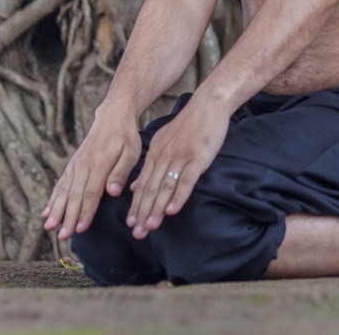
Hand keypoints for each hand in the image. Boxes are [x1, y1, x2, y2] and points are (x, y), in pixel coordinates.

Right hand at [42, 107, 141, 240]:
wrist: (111, 117)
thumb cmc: (125, 137)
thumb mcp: (131, 152)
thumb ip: (121, 172)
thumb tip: (112, 191)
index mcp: (99, 163)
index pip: (90, 192)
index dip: (85, 212)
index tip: (80, 229)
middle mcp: (83, 165)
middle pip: (74, 195)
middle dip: (67, 217)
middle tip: (62, 236)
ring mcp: (75, 165)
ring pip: (63, 191)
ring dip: (56, 210)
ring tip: (49, 227)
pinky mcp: (71, 166)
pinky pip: (60, 184)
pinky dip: (52, 199)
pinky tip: (46, 212)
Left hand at [125, 97, 228, 238]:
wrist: (208, 104)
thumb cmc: (189, 125)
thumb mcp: (164, 141)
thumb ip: (150, 164)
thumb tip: (134, 186)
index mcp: (155, 154)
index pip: (143, 184)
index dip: (136, 205)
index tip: (130, 224)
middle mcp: (164, 157)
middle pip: (150, 189)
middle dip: (142, 212)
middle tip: (137, 233)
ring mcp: (180, 157)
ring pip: (165, 187)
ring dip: (156, 209)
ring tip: (150, 227)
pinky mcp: (197, 158)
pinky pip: (186, 180)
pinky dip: (178, 196)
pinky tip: (172, 210)